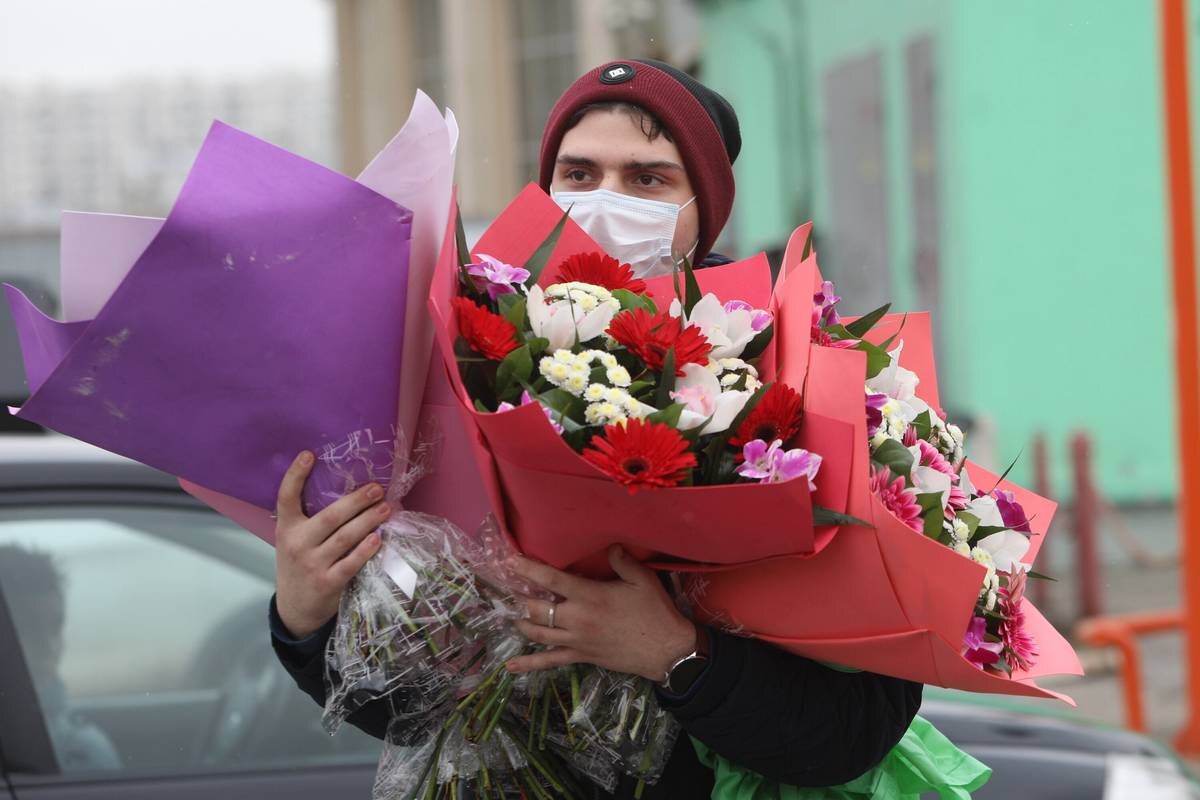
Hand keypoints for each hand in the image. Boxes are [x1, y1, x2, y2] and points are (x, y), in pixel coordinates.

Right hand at [274, 451, 387, 638]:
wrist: (296, 610)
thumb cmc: (300, 566)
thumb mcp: (294, 541)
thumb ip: (310, 522)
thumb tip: (348, 493)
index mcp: (287, 529)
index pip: (285, 498)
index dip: (295, 475)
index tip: (309, 454)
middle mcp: (297, 544)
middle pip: (330, 517)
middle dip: (356, 501)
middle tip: (377, 488)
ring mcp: (312, 564)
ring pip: (345, 537)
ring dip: (369, 521)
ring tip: (386, 507)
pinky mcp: (328, 582)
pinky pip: (351, 562)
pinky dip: (366, 549)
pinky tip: (379, 538)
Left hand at [505, 545, 696, 681]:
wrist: (666, 650)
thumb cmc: (655, 612)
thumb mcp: (642, 579)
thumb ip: (622, 561)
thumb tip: (610, 546)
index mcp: (589, 596)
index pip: (552, 580)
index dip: (529, 569)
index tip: (511, 561)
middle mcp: (577, 619)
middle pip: (537, 608)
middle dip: (519, 598)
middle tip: (508, 588)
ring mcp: (576, 641)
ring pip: (537, 633)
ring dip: (521, 622)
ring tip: (512, 613)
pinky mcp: (581, 657)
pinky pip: (549, 662)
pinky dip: (528, 664)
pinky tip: (510, 665)